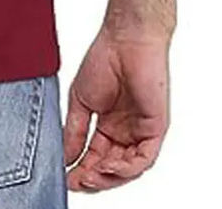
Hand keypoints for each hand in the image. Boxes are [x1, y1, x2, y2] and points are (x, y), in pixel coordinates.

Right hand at [64, 27, 169, 192]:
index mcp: (108, 125)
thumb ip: (74, 130)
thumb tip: (65, 156)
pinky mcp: (156, 129)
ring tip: (90, 175)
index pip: (95, 156)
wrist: (125, 40)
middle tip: (76, 181)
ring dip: (109, 177)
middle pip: (111, 168)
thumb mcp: (80, 100)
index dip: (81, 170)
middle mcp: (125, 132)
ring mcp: (141, 132)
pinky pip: (144, 159)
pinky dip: (127, 167)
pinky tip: (110, 166)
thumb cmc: (104, 59)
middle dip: (93, 178)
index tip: (66, 177)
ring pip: (128, 168)